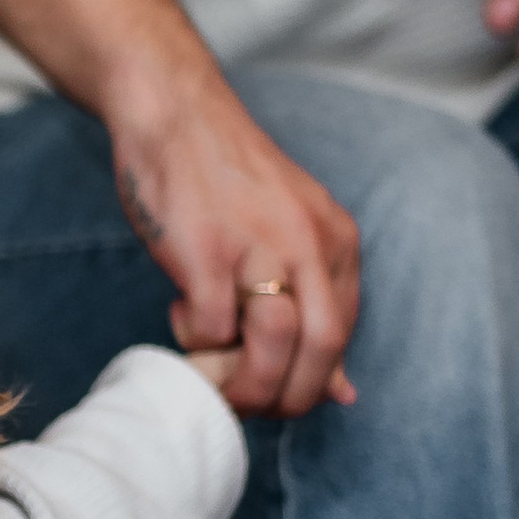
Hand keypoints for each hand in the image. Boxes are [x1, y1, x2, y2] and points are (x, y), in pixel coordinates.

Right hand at [110, 75, 359, 416]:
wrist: (175, 113)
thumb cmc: (227, 182)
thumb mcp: (292, 237)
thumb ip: (318, 306)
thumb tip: (343, 392)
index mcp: (335, 241)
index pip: (343, 337)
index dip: (312, 381)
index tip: (277, 389)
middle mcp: (309, 243)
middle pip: (321, 350)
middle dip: (288, 398)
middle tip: (249, 405)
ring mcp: (259, 247)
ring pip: (272, 349)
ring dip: (243, 383)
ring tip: (213, 371)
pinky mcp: (206, 253)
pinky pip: (212, 330)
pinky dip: (196, 341)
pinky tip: (183, 314)